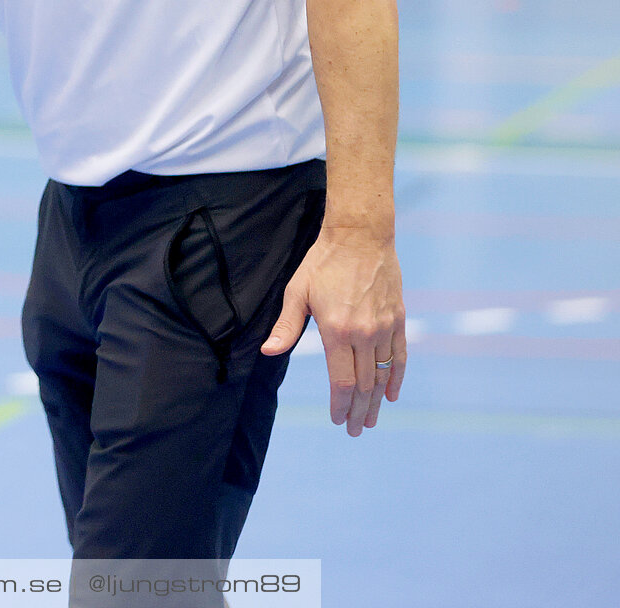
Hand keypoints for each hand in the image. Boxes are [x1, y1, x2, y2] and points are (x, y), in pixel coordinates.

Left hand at [262, 226, 404, 435]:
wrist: (360, 238)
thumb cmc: (322, 264)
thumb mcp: (297, 292)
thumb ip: (287, 326)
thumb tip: (268, 352)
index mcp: (336, 330)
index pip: (341, 381)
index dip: (340, 404)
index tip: (338, 419)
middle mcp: (364, 333)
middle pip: (364, 384)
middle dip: (359, 411)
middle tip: (355, 430)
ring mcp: (384, 327)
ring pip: (382, 374)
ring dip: (377, 401)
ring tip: (371, 420)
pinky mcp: (397, 319)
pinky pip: (399, 356)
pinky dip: (396, 377)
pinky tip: (391, 394)